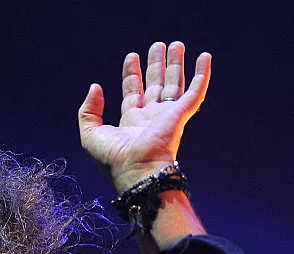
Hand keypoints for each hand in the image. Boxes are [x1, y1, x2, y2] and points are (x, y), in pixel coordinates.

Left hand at [78, 41, 210, 191]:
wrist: (137, 169)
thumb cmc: (113, 158)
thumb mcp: (90, 133)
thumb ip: (89, 110)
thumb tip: (95, 87)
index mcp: (130, 123)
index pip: (132, 93)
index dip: (132, 74)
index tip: (132, 57)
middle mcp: (150, 118)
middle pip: (155, 85)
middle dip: (156, 65)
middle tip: (157, 45)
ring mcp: (167, 115)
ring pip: (174, 84)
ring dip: (175, 64)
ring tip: (175, 45)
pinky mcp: (181, 114)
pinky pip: (196, 91)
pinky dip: (202, 74)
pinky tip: (204, 57)